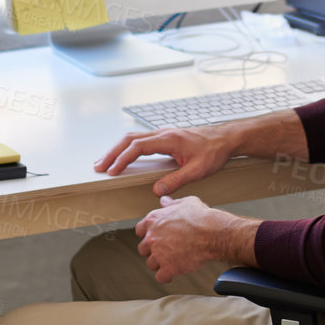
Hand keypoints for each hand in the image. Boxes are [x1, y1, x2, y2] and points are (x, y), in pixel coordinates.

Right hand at [94, 125, 235, 194]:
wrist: (225, 139)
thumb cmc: (213, 152)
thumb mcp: (197, 170)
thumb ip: (176, 180)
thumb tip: (156, 191)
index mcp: (168, 139)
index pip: (137, 147)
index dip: (122, 158)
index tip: (111, 170)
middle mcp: (163, 133)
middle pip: (129, 139)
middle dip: (112, 152)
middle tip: (98, 166)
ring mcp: (163, 133)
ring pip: (133, 137)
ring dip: (118, 149)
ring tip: (105, 162)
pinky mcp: (165, 137)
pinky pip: (141, 139)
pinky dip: (127, 147)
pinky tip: (124, 156)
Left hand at [135, 195, 227, 282]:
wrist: (212, 233)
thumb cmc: (201, 217)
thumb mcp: (186, 202)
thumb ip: (171, 203)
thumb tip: (164, 201)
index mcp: (154, 219)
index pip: (140, 229)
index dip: (147, 234)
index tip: (155, 237)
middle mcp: (152, 237)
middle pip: (143, 249)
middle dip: (152, 250)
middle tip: (165, 250)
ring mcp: (158, 254)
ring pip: (151, 264)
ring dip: (160, 264)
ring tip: (172, 260)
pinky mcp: (168, 268)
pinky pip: (161, 277)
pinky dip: (166, 276)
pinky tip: (174, 273)